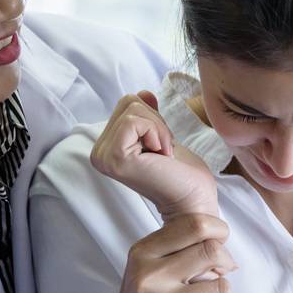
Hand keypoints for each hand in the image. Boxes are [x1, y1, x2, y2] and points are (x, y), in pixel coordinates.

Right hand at [92, 92, 216, 218]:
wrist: (194, 200)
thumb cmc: (183, 173)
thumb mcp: (162, 136)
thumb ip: (148, 116)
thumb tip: (143, 93)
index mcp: (107, 147)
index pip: (127, 104)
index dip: (154, 119)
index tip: (162, 146)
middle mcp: (99, 153)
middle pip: (128, 103)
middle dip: (156, 121)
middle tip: (163, 151)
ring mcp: (103, 157)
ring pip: (132, 109)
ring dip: (159, 128)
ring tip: (162, 155)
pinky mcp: (114, 158)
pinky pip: (133, 121)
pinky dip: (156, 132)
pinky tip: (162, 155)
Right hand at [114, 213, 236, 292]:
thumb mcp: (152, 262)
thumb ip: (182, 245)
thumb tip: (222, 241)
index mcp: (143, 252)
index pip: (196, 225)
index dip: (220, 231)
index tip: (220, 243)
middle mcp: (147, 277)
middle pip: (212, 252)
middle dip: (226, 262)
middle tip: (220, 273)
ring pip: (221, 287)